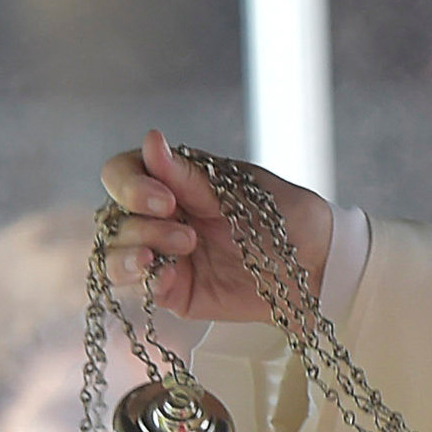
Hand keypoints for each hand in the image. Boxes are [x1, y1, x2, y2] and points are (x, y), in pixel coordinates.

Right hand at [97, 131, 332, 324]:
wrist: (319, 264)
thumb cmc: (286, 216)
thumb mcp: (240, 190)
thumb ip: (190, 176)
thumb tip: (150, 140)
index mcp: (173, 181)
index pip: (122, 174)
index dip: (129, 185)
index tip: (165, 198)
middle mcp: (160, 216)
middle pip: (112, 217)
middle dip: (140, 223)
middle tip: (184, 233)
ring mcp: (165, 255)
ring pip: (116, 254)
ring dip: (132, 252)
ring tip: (170, 254)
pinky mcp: (177, 291)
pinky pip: (144, 289)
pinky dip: (148, 282)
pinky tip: (169, 278)